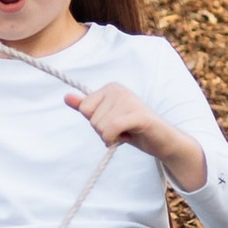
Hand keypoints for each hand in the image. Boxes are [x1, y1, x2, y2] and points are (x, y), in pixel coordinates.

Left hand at [64, 79, 205, 188]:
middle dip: (105, 131)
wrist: (162, 140)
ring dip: (112, 137)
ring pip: (100, 127)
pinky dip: (115, 140)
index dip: (97, 122)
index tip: (114, 122)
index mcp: (111, 87)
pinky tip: (129, 138)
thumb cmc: (133, 129)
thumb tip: (66, 97)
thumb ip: (87, 107)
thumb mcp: (107, 118)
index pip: (85, 109)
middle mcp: (119, 89)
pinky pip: (111, 130)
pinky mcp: (138, 115)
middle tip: (124, 129)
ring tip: (129, 132)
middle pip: (92, 119)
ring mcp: (129, 100)